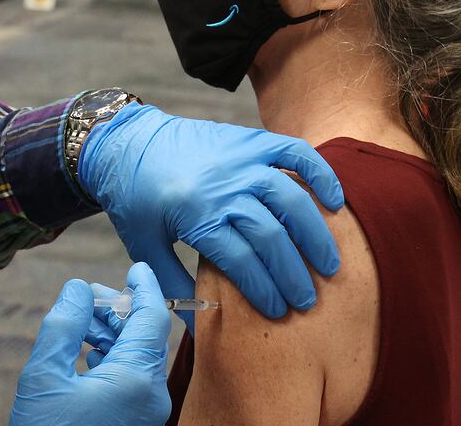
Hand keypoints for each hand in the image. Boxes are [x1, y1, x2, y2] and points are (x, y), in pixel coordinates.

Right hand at [9, 263, 170, 425]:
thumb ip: (63, 325)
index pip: (152, 318)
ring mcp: (144, 411)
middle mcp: (151, 395)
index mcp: (136, 379)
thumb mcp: (44, 375)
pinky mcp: (133, 420)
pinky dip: (112, 357)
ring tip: (81, 321)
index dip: (145, 287)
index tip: (137, 268)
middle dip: (118, 309)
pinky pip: (132, 378)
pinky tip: (88, 353)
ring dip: (112, 333)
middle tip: (88, 295)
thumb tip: (78, 288)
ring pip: (137, 356)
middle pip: (144, 335)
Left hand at [79, 103, 343, 327]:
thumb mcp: (144, 245)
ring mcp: (240, 160)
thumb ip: (172, 284)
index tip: (278, 311)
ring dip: (315, 235)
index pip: (241, 261)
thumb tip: (195, 325)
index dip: (264, 291)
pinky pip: (296, 153)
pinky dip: (321, 175)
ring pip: (292, 199)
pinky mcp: (250, 140)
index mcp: (194, 215)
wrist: (129, 144)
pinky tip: (335, 203)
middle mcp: (222, 186)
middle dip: (293, 274)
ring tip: (329, 266)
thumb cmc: (135, 199)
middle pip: (271, 236)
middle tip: (307, 300)